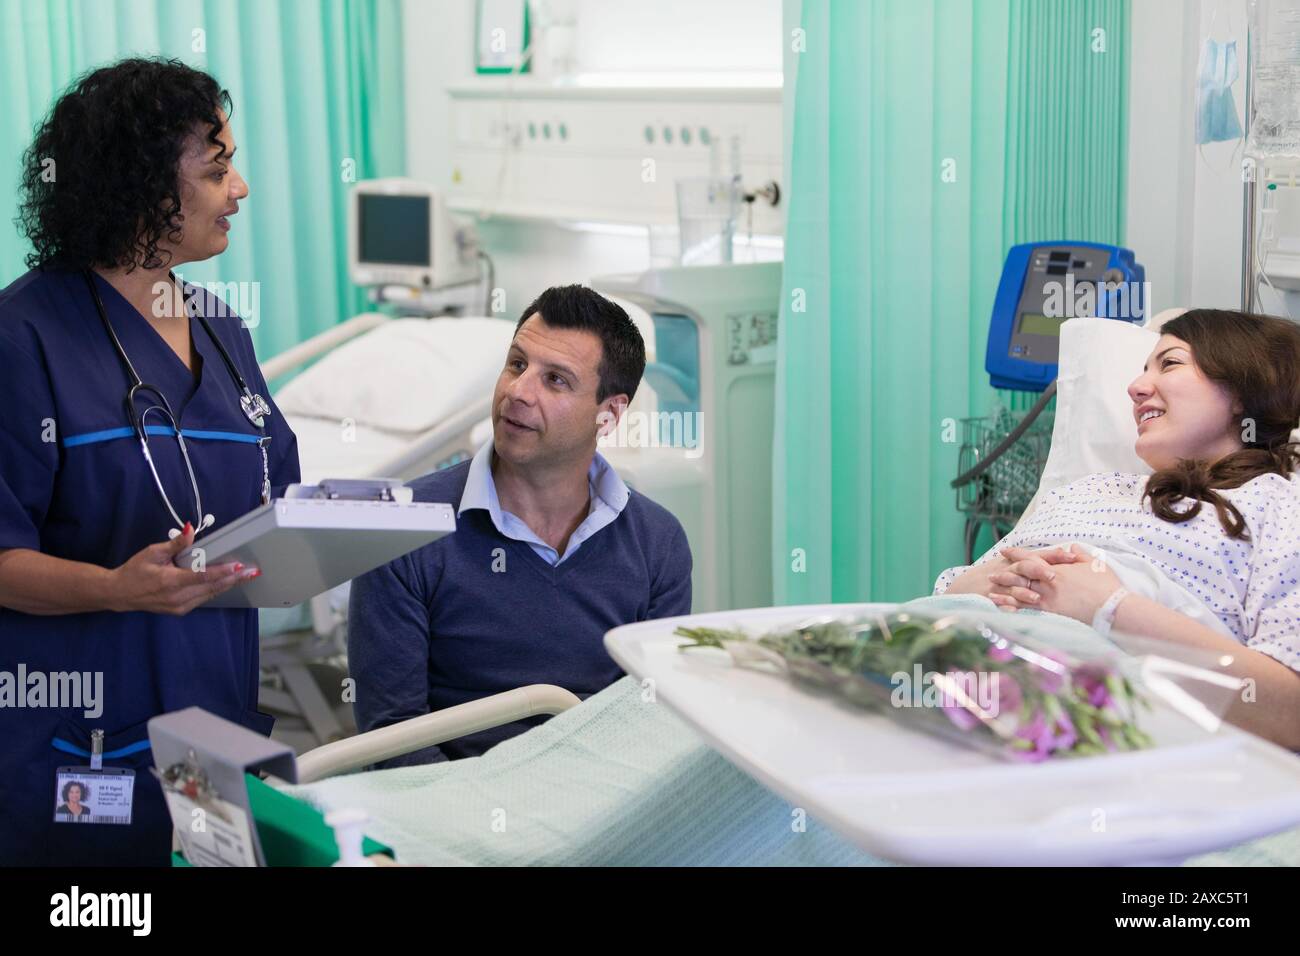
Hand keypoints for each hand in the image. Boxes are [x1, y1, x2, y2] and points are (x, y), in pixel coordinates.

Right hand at [106, 522, 259, 615]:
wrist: (119, 594)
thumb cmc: (134, 570)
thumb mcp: (152, 552)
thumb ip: (175, 543)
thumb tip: (190, 529)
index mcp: (170, 582)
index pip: (202, 576)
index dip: (222, 572)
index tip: (238, 566)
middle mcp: (178, 598)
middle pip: (212, 587)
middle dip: (234, 579)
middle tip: (252, 571)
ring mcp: (180, 606)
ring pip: (210, 594)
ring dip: (228, 585)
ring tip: (246, 575)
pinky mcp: (180, 610)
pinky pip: (203, 598)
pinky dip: (215, 589)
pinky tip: (227, 582)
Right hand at [946, 545, 1085, 601]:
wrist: (968, 584)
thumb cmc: (998, 574)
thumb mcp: (1016, 564)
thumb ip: (1040, 561)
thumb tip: (1070, 555)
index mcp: (1018, 561)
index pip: (1039, 555)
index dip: (1055, 556)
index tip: (1072, 558)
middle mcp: (1009, 569)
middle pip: (1025, 567)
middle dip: (1039, 570)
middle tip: (1054, 576)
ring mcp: (999, 583)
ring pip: (1012, 585)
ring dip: (1023, 592)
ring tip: (1037, 599)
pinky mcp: (990, 596)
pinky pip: (998, 601)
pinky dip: (1005, 606)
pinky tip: (1014, 611)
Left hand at [987, 544, 1122, 622]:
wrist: (1112, 608)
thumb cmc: (1105, 585)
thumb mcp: (1094, 563)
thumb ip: (1079, 554)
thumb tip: (1070, 547)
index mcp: (1056, 570)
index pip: (1032, 559)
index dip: (1017, 553)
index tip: (1005, 550)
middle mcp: (1048, 584)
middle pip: (1020, 576)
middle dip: (1005, 574)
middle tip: (991, 573)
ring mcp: (1047, 600)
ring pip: (1020, 593)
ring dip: (1004, 591)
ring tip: (991, 591)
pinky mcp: (1050, 614)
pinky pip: (1027, 611)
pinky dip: (1013, 608)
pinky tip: (1003, 609)